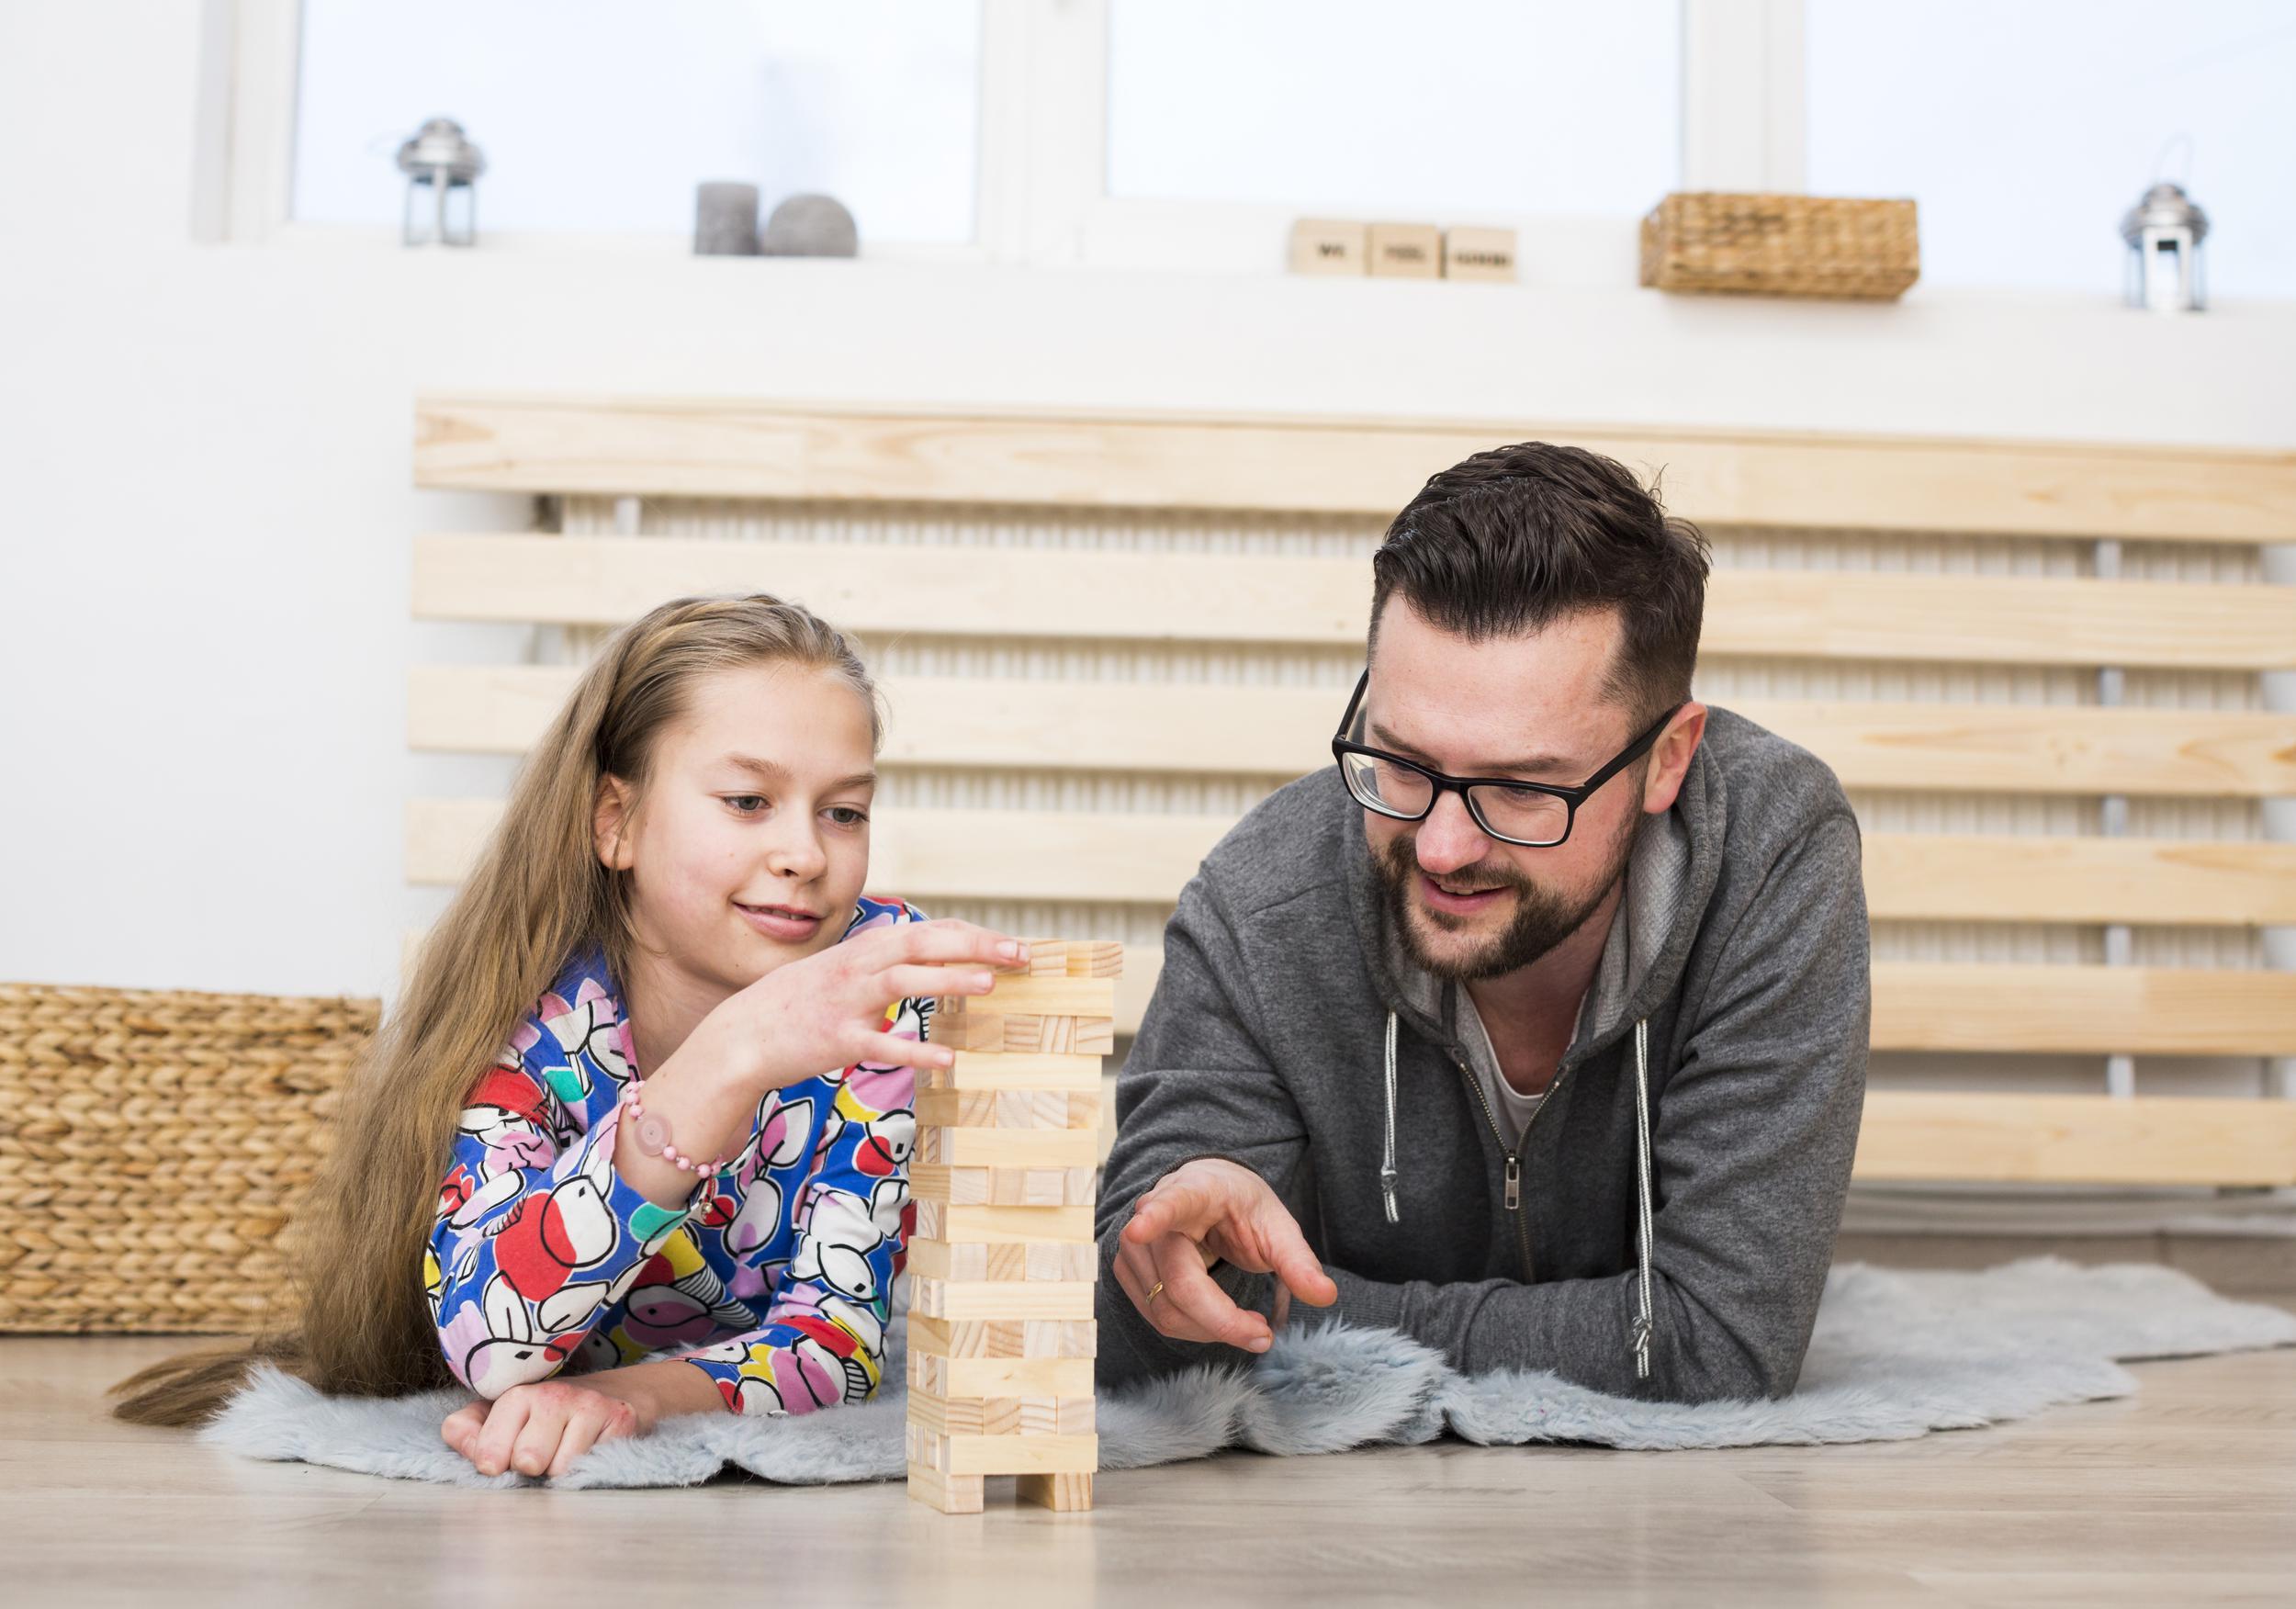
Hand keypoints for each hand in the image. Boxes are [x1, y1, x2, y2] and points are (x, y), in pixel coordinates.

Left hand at [441, 1375, 659, 1479]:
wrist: (613, 1396)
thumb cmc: (547, 1418)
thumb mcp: (504, 1420)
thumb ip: (468, 1431)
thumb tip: (456, 1436)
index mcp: (516, 1396)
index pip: (487, 1454)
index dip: (495, 1466)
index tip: (504, 1460)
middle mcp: (551, 1395)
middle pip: (527, 1461)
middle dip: (532, 1469)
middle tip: (542, 1455)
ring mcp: (588, 1405)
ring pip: (559, 1468)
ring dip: (561, 1471)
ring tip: (566, 1452)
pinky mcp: (619, 1418)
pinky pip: (591, 1465)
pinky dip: (588, 1467)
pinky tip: (589, 1450)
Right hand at [707, 919, 1025, 1095]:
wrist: (741, 1036)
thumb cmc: (798, 1004)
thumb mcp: (840, 969)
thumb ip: (879, 957)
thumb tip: (917, 943)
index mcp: (863, 950)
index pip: (927, 931)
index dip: (972, 935)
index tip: (1012, 944)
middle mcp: (857, 968)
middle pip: (921, 945)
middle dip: (973, 946)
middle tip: (1019, 953)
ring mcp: (846, 1003)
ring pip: (902, 983)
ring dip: (946, 981)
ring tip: (989, 984)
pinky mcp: (835, 1041)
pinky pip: (880, 1045)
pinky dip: (915, 1051)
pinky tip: (948, 1060)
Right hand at [1114, 1158, 1337, 1352]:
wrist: (1204, 1196)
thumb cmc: (1238, 1207)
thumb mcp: (1277, 1224)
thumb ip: (1299, 1261)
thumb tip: (1326, 1295)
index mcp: (1194, 1192)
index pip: (1171, 1204)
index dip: (1154, 1218)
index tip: (1139, 1229)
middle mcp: (1151, 1217)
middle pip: (1180, 1286)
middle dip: (1224, 1321)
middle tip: (1265, 1335)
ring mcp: (1132, 1247)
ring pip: (1166, 1311)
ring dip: (1211, 1331)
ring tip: (1250, 1325)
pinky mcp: (1127, 1273)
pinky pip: (1159, 1317)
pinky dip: (1195, 1329)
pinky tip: (1220, 1319)